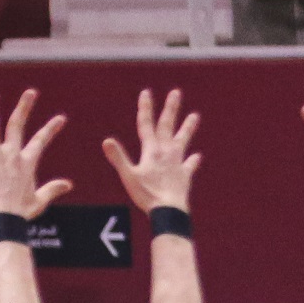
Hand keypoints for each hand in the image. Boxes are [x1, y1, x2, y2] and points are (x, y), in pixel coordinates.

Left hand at [0, 90, 71, 222]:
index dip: (51, 128)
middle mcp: (13, 155)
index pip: (41, 140)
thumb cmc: (21, 212)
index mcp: (27, 162)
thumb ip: (53, 189)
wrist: (5, 219)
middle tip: (31, 92)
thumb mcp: (39, 201)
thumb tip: (68, 184)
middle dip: (25, 107)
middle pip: (18, 125)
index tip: (60, 118)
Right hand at [100, 88, 201, 212]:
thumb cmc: (147, 194)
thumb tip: (106, 141)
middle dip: (171, 109)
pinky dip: (193, 161)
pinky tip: (197, 156)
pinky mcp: (184, 175)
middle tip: (176, 93)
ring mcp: (177, 163)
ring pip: (183, 140)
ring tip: (195, 115)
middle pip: (168, 126)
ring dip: (188, 127)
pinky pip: (190, 165)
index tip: (146, 93)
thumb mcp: (128, 176)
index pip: (146, 125)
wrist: (169, 210)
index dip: (146, 108)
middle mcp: (166, 152)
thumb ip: (119, 158)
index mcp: (151, 151)